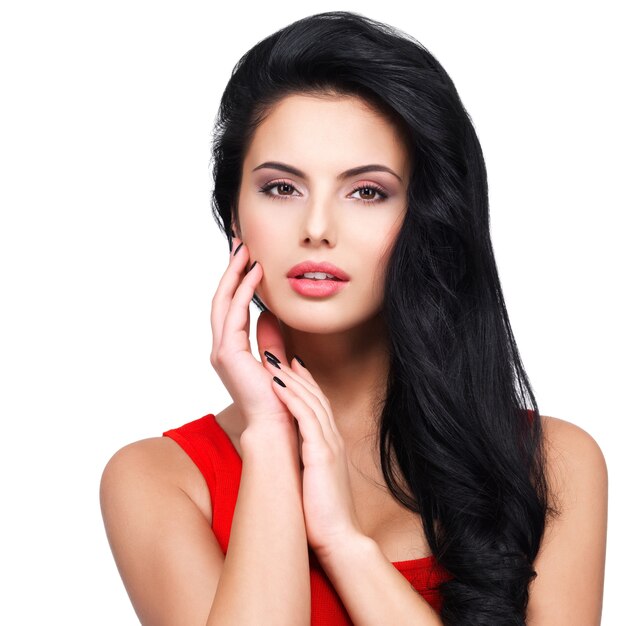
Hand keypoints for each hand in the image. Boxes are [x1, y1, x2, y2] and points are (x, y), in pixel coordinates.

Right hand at [210, 237, 297, 430]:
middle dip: (230, 271)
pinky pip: (235, 314)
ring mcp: (222, 350)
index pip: (231, 308)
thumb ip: (270, 338)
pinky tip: (255, 274)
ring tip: (246, 251)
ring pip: (224, 302)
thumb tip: (270, 316)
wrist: (277, 424)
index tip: (247, 259)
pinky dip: (244, 291)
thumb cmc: (278, 396)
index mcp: (231, 350)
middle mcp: (222, 348)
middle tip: (240, 244)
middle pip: (222, 300)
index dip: (237, 282)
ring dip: (234, 275)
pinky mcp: (228, 353)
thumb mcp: (275, 358)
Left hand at [263, 356, 365, 556]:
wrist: (341, 540)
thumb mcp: (315, 479)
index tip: (289, 365)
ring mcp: (329, 445)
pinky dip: (293, 398)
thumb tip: (294, 453)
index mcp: (330, 444)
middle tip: (277, 352)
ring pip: (310, 401)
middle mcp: (332, 439)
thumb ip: (308, 460)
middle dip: (295, 372)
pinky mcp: (322, 454)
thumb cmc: (324, 515)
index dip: (304, 382)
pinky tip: (278, 383)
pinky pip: (306, 418)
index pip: (317, 404)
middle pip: (314, 396)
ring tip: (272, 359)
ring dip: (291, 378)